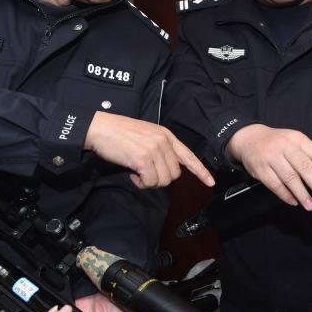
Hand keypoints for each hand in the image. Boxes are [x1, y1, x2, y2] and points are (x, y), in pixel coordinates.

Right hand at [85, 111, 214, 187]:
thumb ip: (160, 148)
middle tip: (144, 173)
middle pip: (174, 174)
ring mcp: (155, 150)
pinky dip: (141, 183)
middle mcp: (164, 142)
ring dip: (149, 182)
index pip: (188, 156)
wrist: (100, 128)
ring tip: (137, 172)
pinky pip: (150, 182)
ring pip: (163, 180)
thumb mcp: (147, 135)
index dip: (200, 171)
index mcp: (167, 135)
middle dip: (160, 179)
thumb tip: (166, 169)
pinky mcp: (143, 159)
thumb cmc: (119, 133)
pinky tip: (132, 174)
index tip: (210, 182)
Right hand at [225, 124, 311, 209]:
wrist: (250, 139)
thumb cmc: (278, 142)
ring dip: (302, 194)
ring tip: (311, 205)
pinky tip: (294, 201)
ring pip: (289, 178)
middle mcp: (285, 147)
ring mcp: (271, 158)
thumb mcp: (295, 141)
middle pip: (304, 167)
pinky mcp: (260, 169)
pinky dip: (286, 195)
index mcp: (297, 139)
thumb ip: (310, 154)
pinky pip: (275, 185)